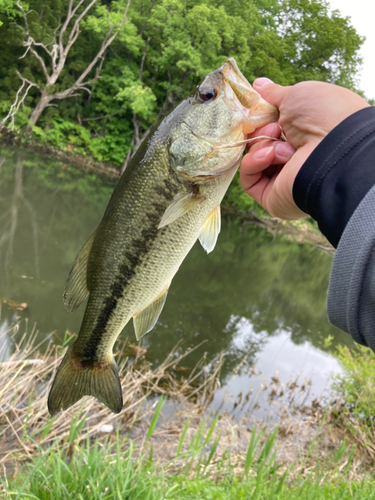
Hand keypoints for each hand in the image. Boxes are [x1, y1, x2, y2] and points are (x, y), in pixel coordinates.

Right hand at [240, 79, 369, 218]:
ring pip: (253, 160)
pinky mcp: (272, 197)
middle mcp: (295, 160)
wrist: (333, 149)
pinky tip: (271, 155)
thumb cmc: (323, 117)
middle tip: (273, 126)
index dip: (261, 119)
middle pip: (260, 144)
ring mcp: (283, 180)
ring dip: (261, 146)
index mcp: (304, 137)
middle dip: (261, 131)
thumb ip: (274, 94)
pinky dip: (254, 163)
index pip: (271, 129)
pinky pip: (249, 180)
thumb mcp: (296, 96)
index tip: (257, 110)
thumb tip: (258, 84)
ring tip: (279, 141)